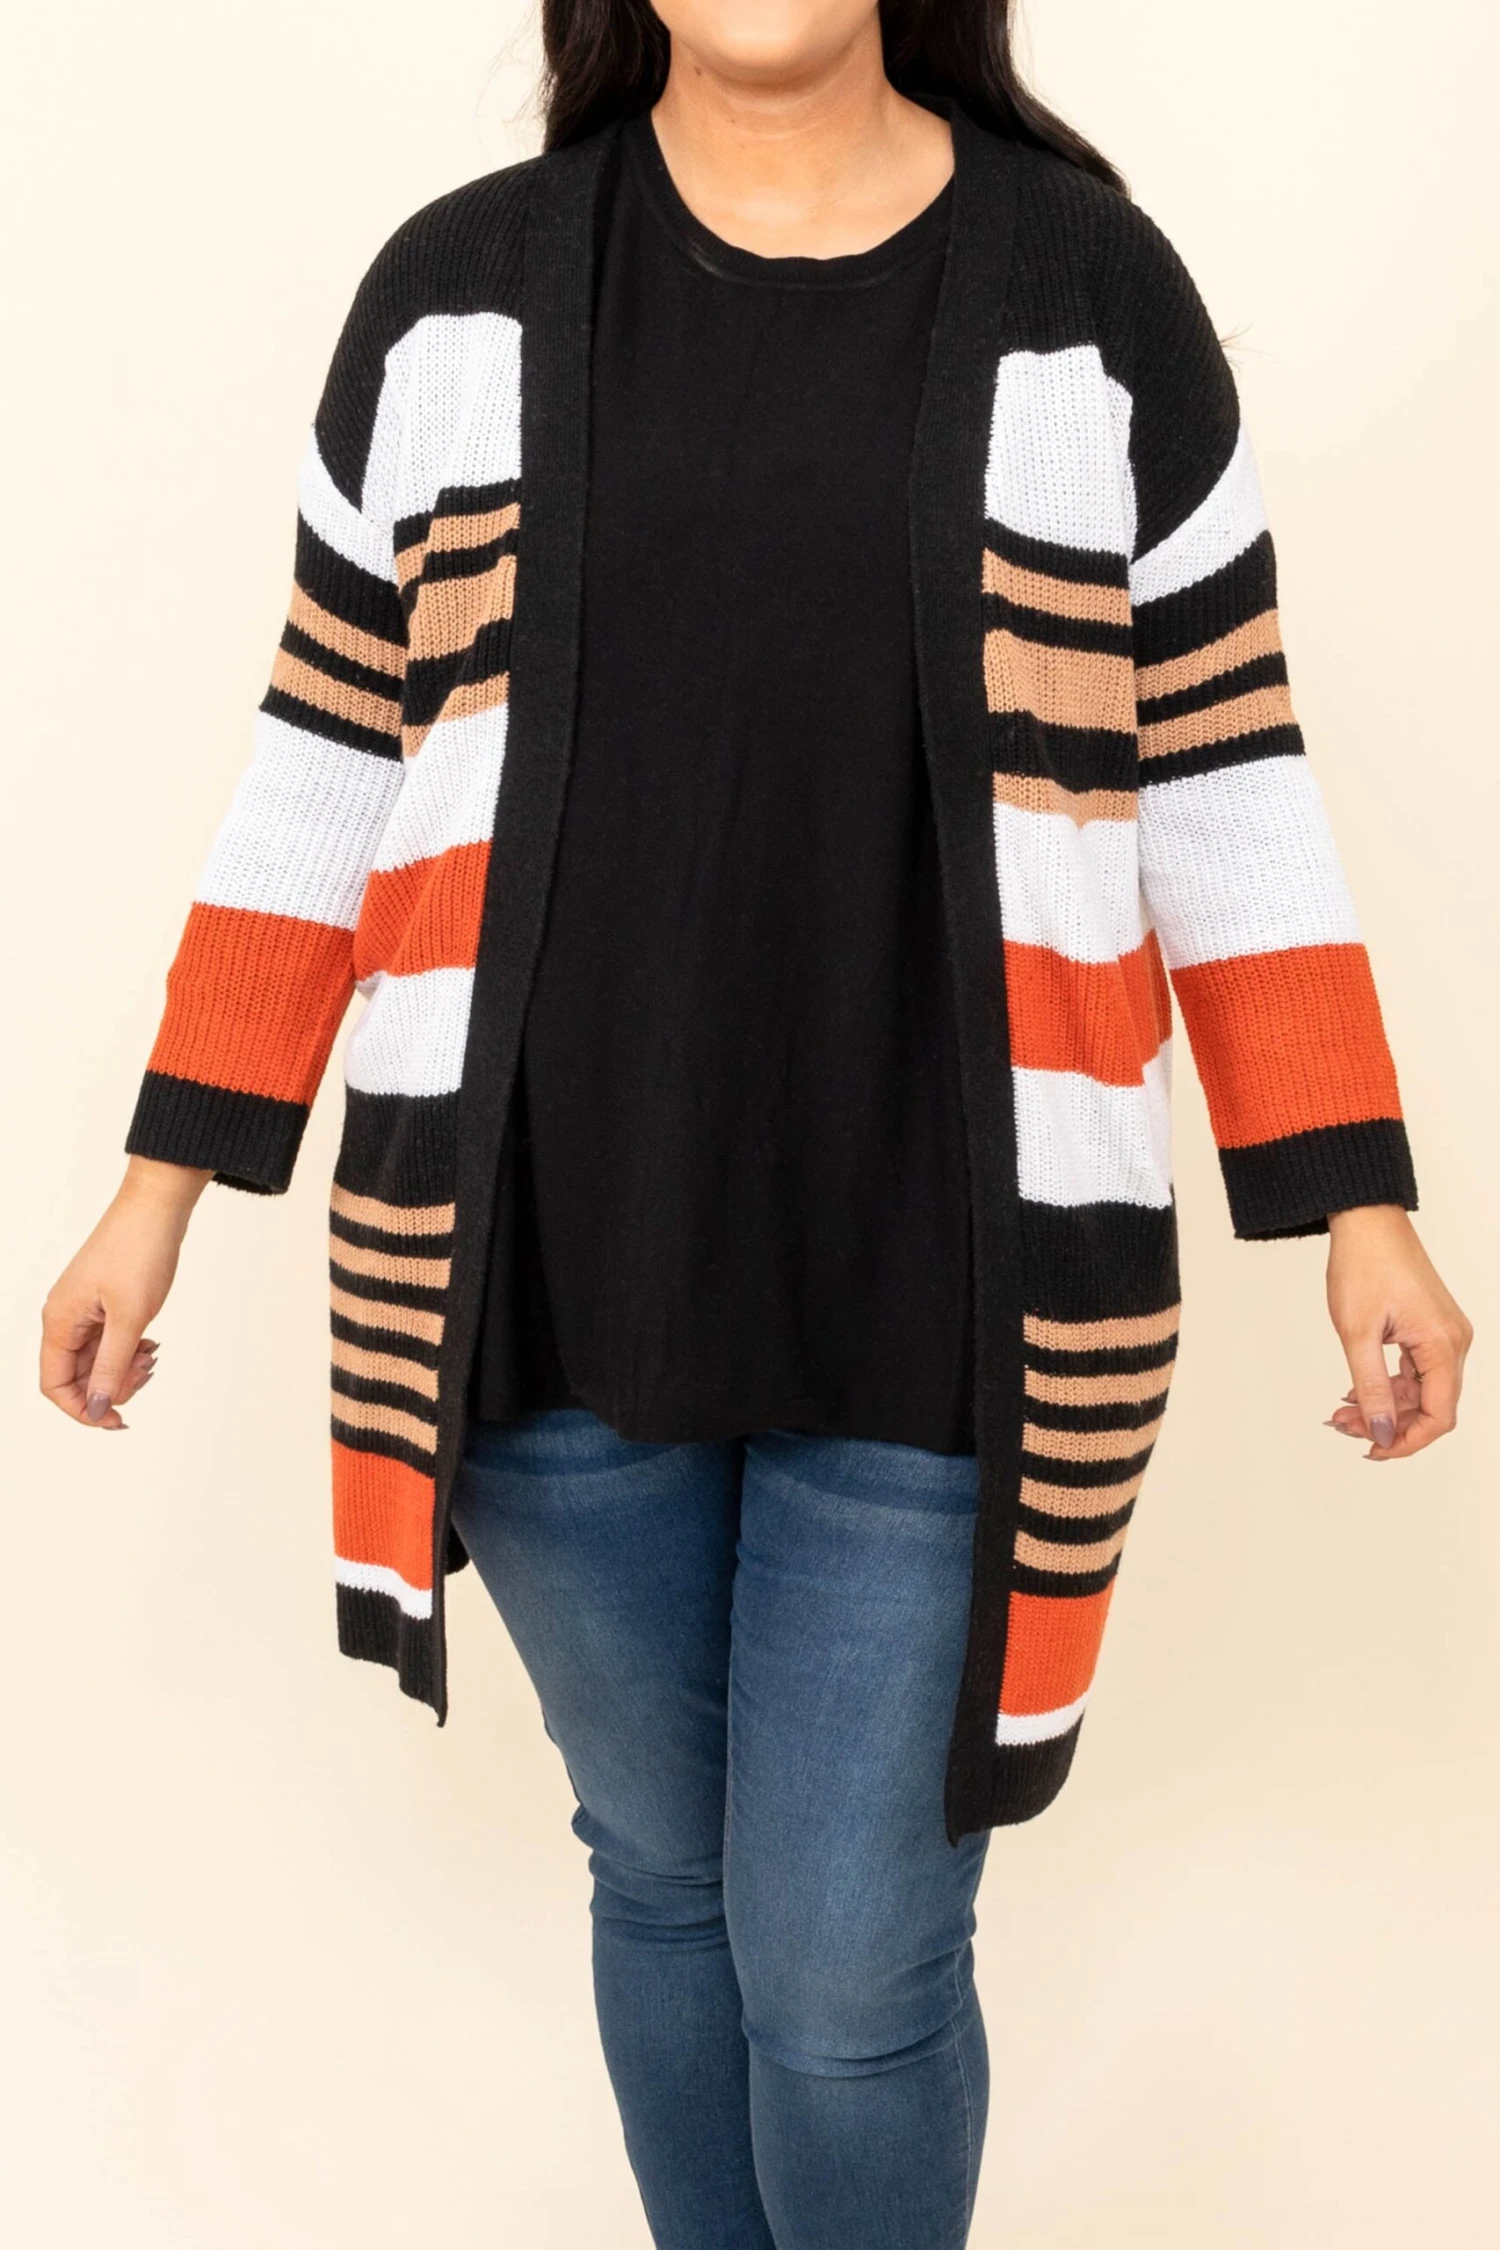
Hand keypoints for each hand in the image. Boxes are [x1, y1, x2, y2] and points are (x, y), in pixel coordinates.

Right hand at [40, 1158, 211, 1430]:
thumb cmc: (140, 1253)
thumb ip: (112, 1367)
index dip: (82, 1409)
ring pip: (97, 1359)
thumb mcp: (130, 1318)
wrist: (158, 1207)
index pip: (54, 1384)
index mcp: (59, 1321)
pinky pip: (110, 1340)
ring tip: (153, 1352)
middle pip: (77, 1375)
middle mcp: (65, 1317)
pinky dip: (130, 1349)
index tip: (117, 1420)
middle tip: (147, 1369)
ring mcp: (85, 1309)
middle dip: (112, 1384)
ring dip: (125, 1367)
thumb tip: (97, 1409)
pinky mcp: (105, 1301)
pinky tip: (152, 1342)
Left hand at [1325, 1205, 1470, 1460]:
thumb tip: (1381, 1433)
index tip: (1372, 1450)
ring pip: (1422, 1390)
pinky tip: (1356, 1389)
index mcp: (1443, 1345)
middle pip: (1432, 1407)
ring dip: (1385, 1405)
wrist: (1366, 1220)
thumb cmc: (1363, 1265)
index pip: (1440, 1416)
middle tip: (1343, 1426)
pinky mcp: (1430, 1326)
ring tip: (1342, 1410)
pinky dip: (1389, 1384)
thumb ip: (1370, 1388)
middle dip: (1389, 1424)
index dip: (1407, 1441)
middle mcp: (1453, 1342)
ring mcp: (1444, 1333)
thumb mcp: (1357, 1333)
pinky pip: (1417, 1370)